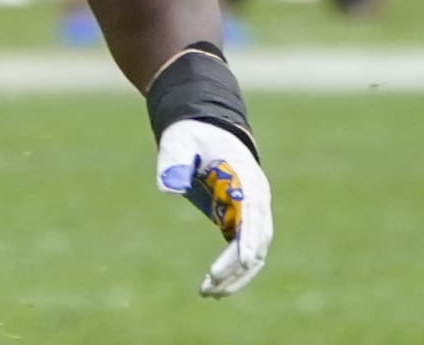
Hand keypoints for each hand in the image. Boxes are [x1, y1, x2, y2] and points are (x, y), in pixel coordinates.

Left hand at [156, 119, 272, 297]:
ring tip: (208, 294)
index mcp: (246, 177)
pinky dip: (231, 270)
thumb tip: (166, 187)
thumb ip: (173, 160)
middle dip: (237, 265)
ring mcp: (252, 213)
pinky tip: (212, 288)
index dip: (249, 236)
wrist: (205, 131)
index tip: (243, 260)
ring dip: (235, 275)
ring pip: (254, 253)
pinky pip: (242, 252)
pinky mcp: (241, 222)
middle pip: (258, 239)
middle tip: (210, 286)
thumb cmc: (192, 135)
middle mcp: (257, 198)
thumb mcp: (179, 140)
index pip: (254, 211)